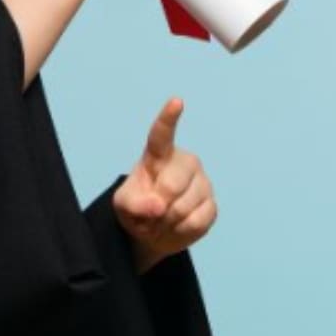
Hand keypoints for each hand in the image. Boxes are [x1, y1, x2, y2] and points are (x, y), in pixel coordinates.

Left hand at [112, 97, 217, 272]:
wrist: (153, 233)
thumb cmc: (137, 208)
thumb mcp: (124, 205)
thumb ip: (134, 203)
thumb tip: (158, 206)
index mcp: (158, 155)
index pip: (162, 134)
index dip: (168, 118)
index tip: (176, 102)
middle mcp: (185, 163)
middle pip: (173, 182)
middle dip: (159, 205)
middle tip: (150, 214)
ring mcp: (202, 182)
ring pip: (185, 206)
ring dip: (168, 221)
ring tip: (161, 221)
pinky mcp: (212, 205)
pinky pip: (197, 221)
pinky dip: (181, 230)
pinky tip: (176, 226)